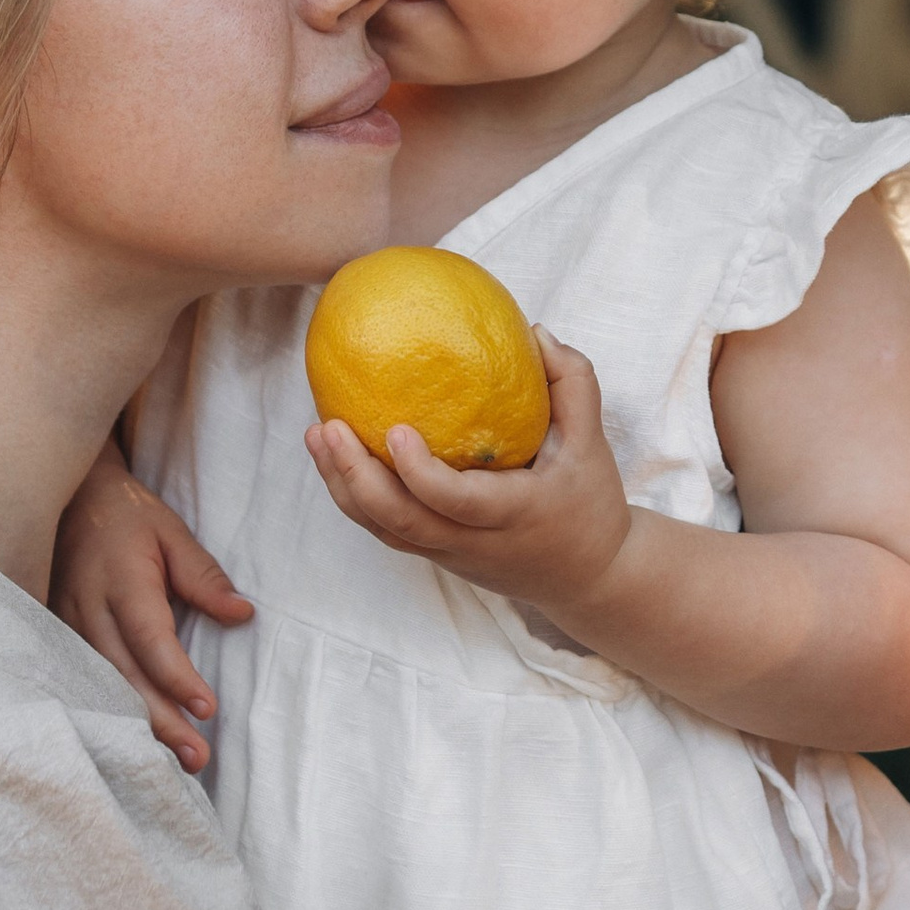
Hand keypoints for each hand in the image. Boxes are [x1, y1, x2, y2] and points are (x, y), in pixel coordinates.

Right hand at [52, 442, 252, 772]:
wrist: (68, 498)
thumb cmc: (127, 515)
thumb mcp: (171, 532)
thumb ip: (203, 575)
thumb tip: (242, 615)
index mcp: (121, 580)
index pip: (150, 638)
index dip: (176, 676)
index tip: (206, 708)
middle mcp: (89, 608)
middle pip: (124, 675)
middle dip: (162, 720)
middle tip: (198, 757)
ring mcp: (68, 624)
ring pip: (103, 686)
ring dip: (139, 726)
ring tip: (177, 761)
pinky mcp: (60, 635)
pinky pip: (87, 680)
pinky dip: (113, 712)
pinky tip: (138, 740)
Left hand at [304, 331, 630, 623]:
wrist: (590, 578)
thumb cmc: (591, 503)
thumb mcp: (592, 444)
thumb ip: (573, 384)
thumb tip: (535, 331)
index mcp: (512, 515)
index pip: (455, 502)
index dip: (419, 473)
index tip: (394, 431)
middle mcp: (473, 542)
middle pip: (400, 522)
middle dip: (355, 477)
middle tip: (327, 426)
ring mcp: (450, 554)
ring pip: (383, 530)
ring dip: (342, 486)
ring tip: (317, 434)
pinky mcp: (437, 555)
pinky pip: (387, 529)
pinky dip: (355, 496)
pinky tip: (336, 455)